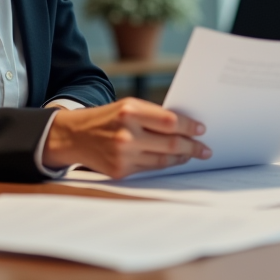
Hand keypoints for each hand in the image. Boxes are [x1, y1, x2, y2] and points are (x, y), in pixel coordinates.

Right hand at [42, 98, 211, 178]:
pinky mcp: (120, 172)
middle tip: (205, 149)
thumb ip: (154, 115)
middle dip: (192, 147)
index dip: (189, 127)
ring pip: (163, 160)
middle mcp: (126, 134)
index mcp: (129, 112)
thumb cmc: (108, 118)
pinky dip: (164, 164)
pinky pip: (150, 169)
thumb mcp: (128, 107)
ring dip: (181, 158)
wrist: (74, 136)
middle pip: (171, 144)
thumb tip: (186, 127)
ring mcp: (123, 155)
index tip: (201, 129)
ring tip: (191, 154)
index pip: (170, 121)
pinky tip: (172, 160)